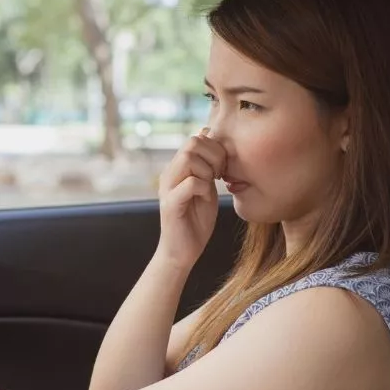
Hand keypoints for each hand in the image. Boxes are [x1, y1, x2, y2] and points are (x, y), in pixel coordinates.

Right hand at [156, 128, 226, 268]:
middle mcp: (169, 174)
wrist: (182, 252)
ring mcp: (168, 188)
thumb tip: (214, 143)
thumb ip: (209, 168)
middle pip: (192, 142)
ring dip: (208, 170)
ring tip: (212, 186)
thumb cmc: (196, 221)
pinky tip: (206, 198)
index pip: (197, 138)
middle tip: (219, 175)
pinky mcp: (170, 204)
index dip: (216, 148)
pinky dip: (204, 188)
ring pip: (189, 158)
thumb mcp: (207, 188)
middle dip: (214, 156)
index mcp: (178, 168)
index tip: (222, 169)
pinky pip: (190, 183)